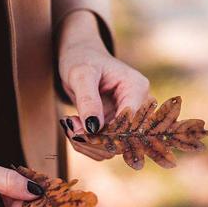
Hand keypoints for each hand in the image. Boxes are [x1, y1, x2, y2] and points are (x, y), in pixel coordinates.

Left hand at [57, 11, 149, 160]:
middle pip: (122, 140)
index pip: (128, 123)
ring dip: (86, 143)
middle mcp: (138, 106)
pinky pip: (104, 147)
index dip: (103, 133)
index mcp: (137, 88)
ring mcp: (128, 119)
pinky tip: (73, 127)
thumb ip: (88, 100)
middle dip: (92, 139)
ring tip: (69, 124)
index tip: (76, 129)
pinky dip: (86, 144)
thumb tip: (93, 128)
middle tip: (69, 124)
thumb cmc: (81, 58)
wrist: (79, 58)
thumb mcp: (81, 74)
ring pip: (112, 148)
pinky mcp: (116, 128)